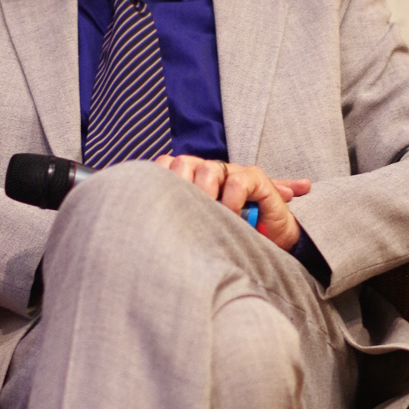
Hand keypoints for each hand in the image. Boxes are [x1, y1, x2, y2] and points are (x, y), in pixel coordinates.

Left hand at [152, 155, 311, 250]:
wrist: (270, 242)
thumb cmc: (227, 236)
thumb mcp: (195, 228)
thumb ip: (174, 219)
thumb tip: (139, 225)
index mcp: (189, 178)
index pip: (166, 167)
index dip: (161, 181)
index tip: (160, 205)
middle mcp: (208, 171)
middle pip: (183, 165)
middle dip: (182, 190)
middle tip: (186, 215)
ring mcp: (231, 172)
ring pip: (208, 170)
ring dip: (206, 196)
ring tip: (211, 218)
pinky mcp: (255, 178)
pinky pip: (238, 182)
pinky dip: (231, 201)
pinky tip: (232, 218)